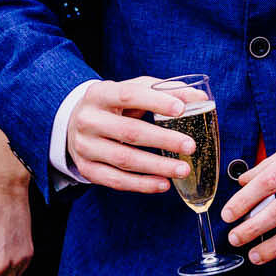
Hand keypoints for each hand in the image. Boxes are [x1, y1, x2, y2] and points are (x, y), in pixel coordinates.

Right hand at [65, 77, 194, 194]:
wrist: (75, 123)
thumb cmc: (113, 105)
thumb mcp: (132, 90)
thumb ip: (163, 91)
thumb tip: (199, 97)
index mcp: (100, 94)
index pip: (129, 95)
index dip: (156, 102)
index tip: (182, 109)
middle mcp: (88, 120)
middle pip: (129, 131)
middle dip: (163, 139)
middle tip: (190, 146)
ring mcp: (85, 146)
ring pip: (124, 159)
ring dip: (157, 167)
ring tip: (183, 169)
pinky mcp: (87, 169)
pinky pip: (116, 180)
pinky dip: (142, 184)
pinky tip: (163, 184)